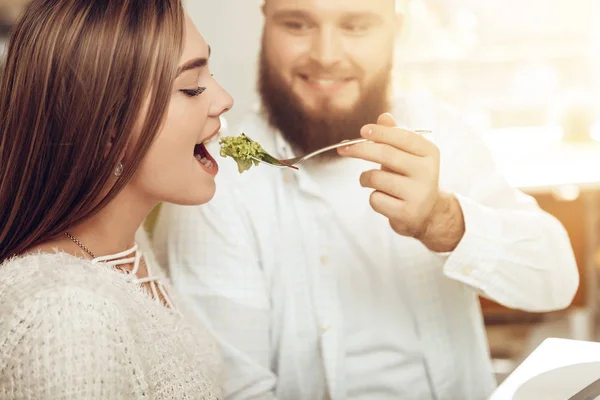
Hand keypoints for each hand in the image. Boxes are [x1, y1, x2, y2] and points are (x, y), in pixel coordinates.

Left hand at [338, 113, 464, 251]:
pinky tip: (385, 199)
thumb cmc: (410, 177)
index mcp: (429, 152)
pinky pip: (375, 199)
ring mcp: (419, 194)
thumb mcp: (407, 154)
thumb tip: (383, 116)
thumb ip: (395, 135)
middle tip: (343, 149)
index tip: (362, 131)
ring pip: (376, 178)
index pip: (403, 137)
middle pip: (385, 154)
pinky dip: (373, 198)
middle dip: (360, 149)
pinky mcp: (407, 213)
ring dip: (365, 178)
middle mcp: (428, 172)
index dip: (380, 132)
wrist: (427, 213)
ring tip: (370, 181)